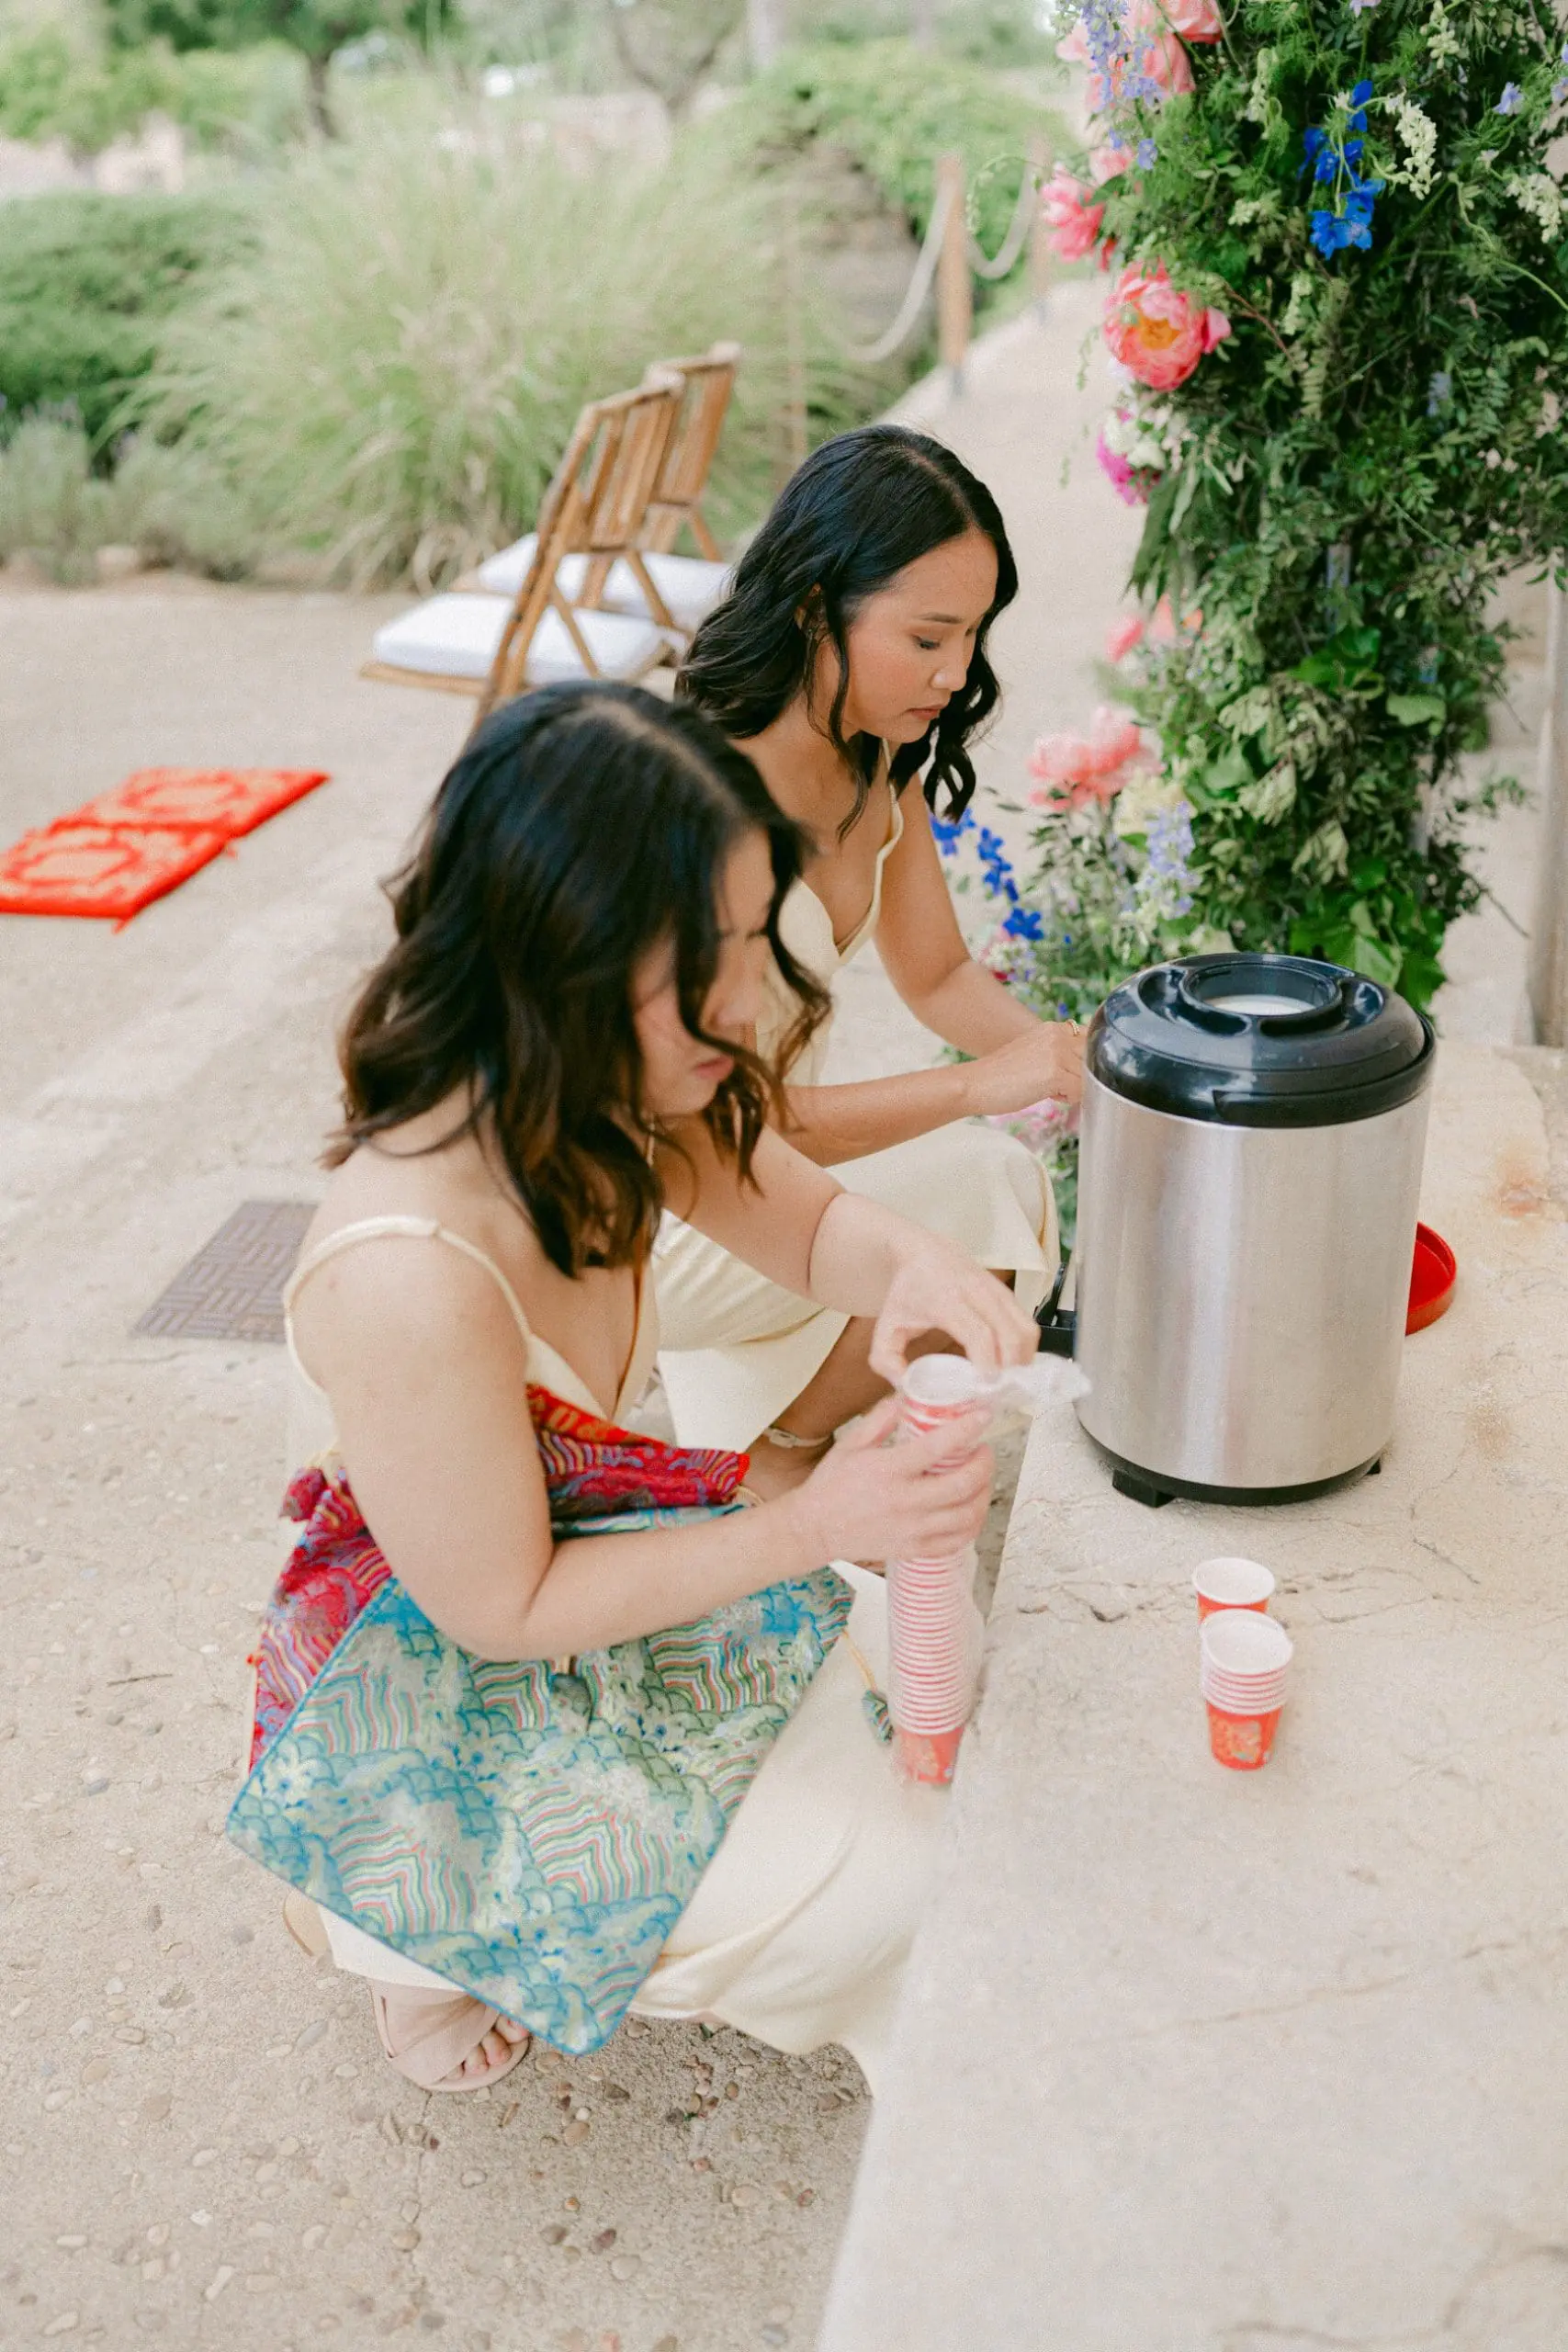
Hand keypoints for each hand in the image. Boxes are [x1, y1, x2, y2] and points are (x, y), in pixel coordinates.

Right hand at [786, 1396, 994, 1566]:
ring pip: (967, 1515)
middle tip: (984, 1451)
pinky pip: (956, 1541)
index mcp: (889, 1470)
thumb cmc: (831, 1485)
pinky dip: (972, 1524)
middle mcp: (905, 1502)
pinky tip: (971, 1509)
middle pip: (963, 1484)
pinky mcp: (913, 1549)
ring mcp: (911, 1529)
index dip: (968, 1429)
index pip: (939, 1446)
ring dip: (984, 1493)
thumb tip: (907, 1396)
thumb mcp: (852, 1443)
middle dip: (984, 1464)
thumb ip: (882, 1419)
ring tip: (982, 1479)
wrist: (814, 1528)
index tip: (982, 1417)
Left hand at [867, 1234, 1036, 1386]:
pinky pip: (1028, 1324)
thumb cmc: (907, 1292)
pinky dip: (1025, 1348)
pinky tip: (1009, 1362)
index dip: (988, 1362)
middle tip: (997, 1391)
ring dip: (1022, 1359)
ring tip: (1006, 1379)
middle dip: (1009, 1368)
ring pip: (1026, 1329)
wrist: (923, 1251)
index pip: (979, 1334)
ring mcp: (997, 1291)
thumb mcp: (886, 1325)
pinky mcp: (1008, 1294)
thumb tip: (908, 1388)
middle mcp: (978, 1292)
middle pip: (1010, 1334)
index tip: (985, 1386)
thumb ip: (886, 1361)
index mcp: (947, 1300)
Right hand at [961, 1023, 1083, 1115]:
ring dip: (1073, 1088)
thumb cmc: (1001, 1075)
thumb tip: (1086, 1068)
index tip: (1068, 1072)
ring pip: (1088, 1077)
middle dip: (1080, 1076)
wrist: (976, 1084)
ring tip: (1048, 1089)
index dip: (1084, 1062)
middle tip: (1056, 1084)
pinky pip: (1079, 1091)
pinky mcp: (1054, 1074)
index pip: (1091, 1042)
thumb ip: (1060, 1052)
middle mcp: (1058, 1035)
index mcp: (1054, 1028)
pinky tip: (1047, 1095)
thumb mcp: (1035, 1052)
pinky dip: (1067, 1099)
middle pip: (1093, 1061)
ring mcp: (1057, 1053)